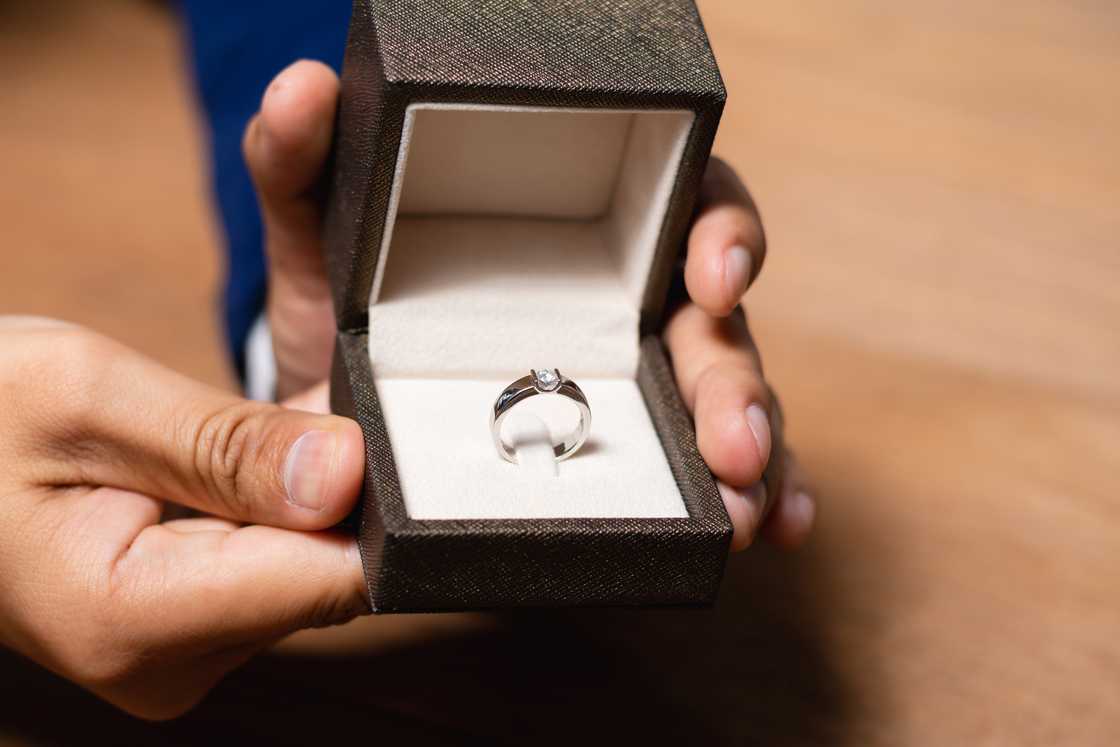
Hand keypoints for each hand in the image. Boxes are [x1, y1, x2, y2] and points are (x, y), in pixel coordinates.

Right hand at [0, 317, 366, 718]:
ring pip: (304, 569)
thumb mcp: (86, 395)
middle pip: (322, 573)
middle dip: (323, 487)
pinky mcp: (187, 637)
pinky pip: (272, 569)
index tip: (355, 426)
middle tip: (260, 416)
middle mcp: (164, 666)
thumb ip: (225, 443)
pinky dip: (267, 512)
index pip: (329, 577)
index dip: (365, 495)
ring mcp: (178, 658)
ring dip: (291, 495)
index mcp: (128, 619)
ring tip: (212, 443)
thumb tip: (348, 472)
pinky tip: (216, 472)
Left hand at [246, 61, 815, 550]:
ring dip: (755, 456)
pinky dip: (759, 497)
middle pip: (717, 326)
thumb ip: (307, 167)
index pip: (684, 203)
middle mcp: (633, 303)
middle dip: (735, 382)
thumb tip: (297, 91)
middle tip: (729, 442)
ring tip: (746, 516)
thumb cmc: (355, 300)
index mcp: (588, 229)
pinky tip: (777, 527)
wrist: (343, 402)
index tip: (710, 273)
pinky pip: (711, 474)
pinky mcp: (631, 456)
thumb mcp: (326, 235)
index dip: (720, 230)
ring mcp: (639, 384)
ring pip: (727, 405)